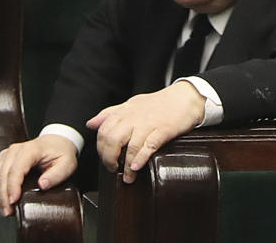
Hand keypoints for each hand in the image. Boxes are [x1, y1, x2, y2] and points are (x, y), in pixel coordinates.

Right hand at [0, 134, 77, 216]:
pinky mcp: (4, 158)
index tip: (13, 201)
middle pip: (3, 173)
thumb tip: (43, 184)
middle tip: (8, 211)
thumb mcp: (67, 164)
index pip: (17, 169)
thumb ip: (56, 175)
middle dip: (3, 195)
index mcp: (31, 149)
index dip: (13, 186)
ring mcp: (8, 153)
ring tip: (5, 209)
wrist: (57, 142)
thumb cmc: (61, 152)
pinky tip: (1, 199)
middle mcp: (16, 149)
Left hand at [86, 81, 205, 183]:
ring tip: (127, 177)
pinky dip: (140, 159)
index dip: (101, 148)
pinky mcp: (164, 130)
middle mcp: (134, 117)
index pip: (103, 130)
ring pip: (130, 146)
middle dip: (109, 158)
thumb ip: (110, 113)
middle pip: (112, 139)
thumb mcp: (131, 104)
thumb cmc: (158, 104)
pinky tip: (136, 168)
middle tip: (113, 169)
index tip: (105, 158)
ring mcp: (149, 123)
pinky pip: (148, 146)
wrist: (184, 98)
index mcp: (124, 111)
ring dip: (126, 165)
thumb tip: (90, 124)